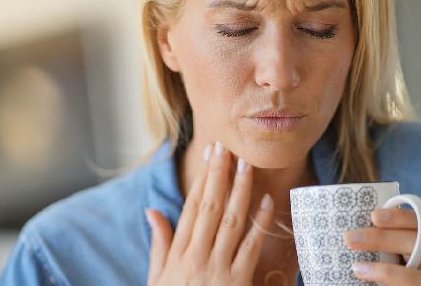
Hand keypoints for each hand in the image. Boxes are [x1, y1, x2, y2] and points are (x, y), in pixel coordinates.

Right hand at [145, 142, 274, 285]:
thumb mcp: (157, 279)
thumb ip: (159, 243)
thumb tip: (152, 210)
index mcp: (178, 254)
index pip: (192, 207)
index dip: (202, 179)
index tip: (210, 155)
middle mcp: (196, 256)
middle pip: (211, 208)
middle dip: (220, 176)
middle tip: (227, 148)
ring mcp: (217, 269)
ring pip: (231, 222)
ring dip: (241, 191)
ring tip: (247, 165)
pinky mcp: (237, 283)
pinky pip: (251, 249)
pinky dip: (260, 224)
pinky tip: (267, 202)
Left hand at [343, 208, 420, 285]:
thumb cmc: (357, 279)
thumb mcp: (361, 257)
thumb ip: (354, 245)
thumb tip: (310, 223)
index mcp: (411, 249)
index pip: (419, 225)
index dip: (401, 217)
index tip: (373, 215)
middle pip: (419, 246)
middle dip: (384, 239)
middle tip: (348, 238)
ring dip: (388, 272)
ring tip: (356, 268)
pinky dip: (390, 280)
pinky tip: (363, 277)